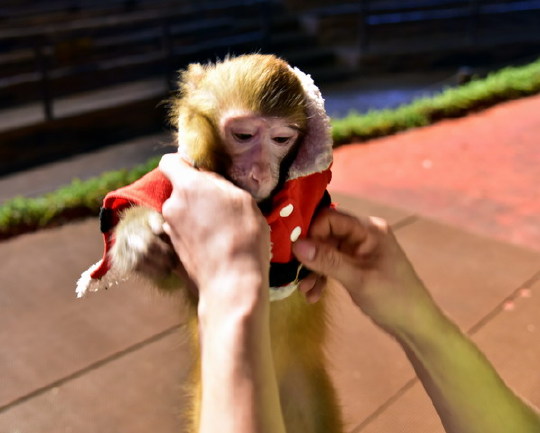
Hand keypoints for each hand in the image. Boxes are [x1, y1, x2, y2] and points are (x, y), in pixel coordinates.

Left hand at [158, 154, 270, 305]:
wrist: (231, 283)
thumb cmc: (243, 236)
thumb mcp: (243, 199)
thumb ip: (220, 184)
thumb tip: (208, 180)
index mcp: (188, 187)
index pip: (169, 162)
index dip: (183, 163)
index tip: (201, 172)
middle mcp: (172, 205)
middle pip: (179, 189)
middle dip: (197, 194)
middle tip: (222, 205)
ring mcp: (170, 229)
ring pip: (182, 212)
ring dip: (196, 215)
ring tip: (221, 228)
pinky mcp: (174, 249)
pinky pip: (184, 231)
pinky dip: (195, 233)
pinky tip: (215, 244)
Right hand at [292, 208, 434, 335]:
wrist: (414, 325)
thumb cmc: (393, 299)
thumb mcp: (358, 279)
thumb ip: (327, 261)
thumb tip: (296, 245)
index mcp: (368, 229)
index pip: (330, 218)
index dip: (311, 233)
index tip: (297, 254)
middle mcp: (363, 234)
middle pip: (325, 234)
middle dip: (310, 256)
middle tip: (297, 275)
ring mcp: (359, 249)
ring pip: (325, 251)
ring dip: (313, 270)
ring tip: (305, 291)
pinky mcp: (355, 264)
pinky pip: (331, 263)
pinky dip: (322, 277)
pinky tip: (314, 295)